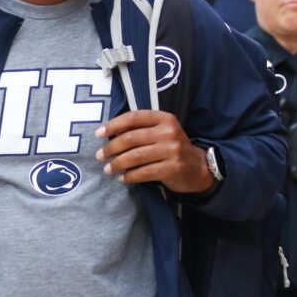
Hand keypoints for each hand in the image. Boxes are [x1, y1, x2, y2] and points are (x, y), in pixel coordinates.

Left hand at [95, 110, 212, 193]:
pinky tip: (123, 178)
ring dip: (117, 163)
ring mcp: (173, 150)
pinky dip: (130, 176)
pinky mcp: (173, 168)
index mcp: (164, 118)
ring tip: (108, 169)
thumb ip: (141, 129)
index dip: (114, 125)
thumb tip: (108, 134)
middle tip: (99, 156)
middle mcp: (169, 132)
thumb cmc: (171, 148)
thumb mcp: (161, 131)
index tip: (99, 134)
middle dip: (111, 148)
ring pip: (136, 156)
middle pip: (131, 138)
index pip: (134, 117)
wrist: (198, 167)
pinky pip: (144, 172)